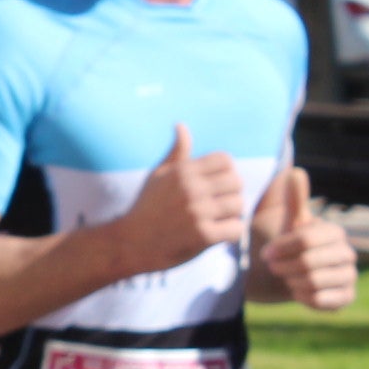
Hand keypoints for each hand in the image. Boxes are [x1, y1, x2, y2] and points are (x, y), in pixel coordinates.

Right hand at [117, 125, 246, 273]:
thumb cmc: (146, 207)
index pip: (225, 160)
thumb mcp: (158, 176)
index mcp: (183, 171)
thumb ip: (176, 152)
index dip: (226, 172)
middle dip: (232, 193)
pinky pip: (236, 228)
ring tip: (219, 219)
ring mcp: (198, 212)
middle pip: (236, 181)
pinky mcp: (203, 236)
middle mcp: (191, 189)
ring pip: (238, 204)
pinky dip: (231, 232)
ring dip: (233, 213)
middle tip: (221, 204)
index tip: (217, 185)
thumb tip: (181, 125)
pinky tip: (218, 234)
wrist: (130, 243)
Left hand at [250, 165, 356, 311]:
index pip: (305, 240)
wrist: (294, 274)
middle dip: (284, 266)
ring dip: (291, 280)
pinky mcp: (346, 298)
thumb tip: (295, 172)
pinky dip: (301, 296)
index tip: (267, 253)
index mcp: (335, 233)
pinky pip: (319, 300)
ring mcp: (349, 277)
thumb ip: (294, 199)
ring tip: (287, 276)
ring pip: (312, 282)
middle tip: (274, 267)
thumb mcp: (291, 222)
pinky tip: (297, 290)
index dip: (281, 248)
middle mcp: (348, 254)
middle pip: (307, 262)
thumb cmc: (292, 245)